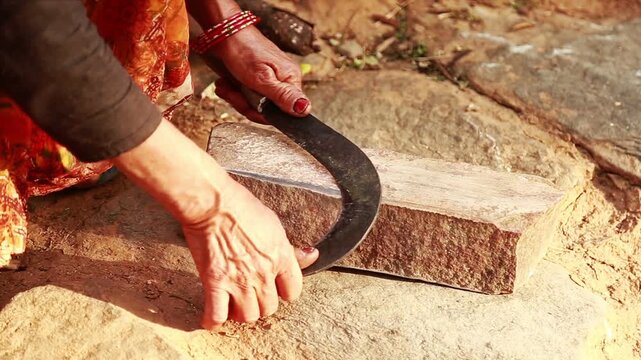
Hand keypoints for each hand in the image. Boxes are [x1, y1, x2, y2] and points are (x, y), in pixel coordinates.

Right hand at [183, 178, 317, 326]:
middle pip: (269, 308)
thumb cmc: (242, 208)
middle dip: (260, 303)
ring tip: (234, 303)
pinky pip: (217, 315)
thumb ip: (291, 248)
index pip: (293, 292)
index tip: (275, 288)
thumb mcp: (275, 225)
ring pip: (247, 316)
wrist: (214, 204)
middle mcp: (264, 273)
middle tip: (251, 294)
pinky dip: (214, 320)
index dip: (284, 292)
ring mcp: (239, 281)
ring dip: (241, 312)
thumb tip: (311, 255)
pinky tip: (214, 317)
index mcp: (281, 257)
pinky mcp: (215, 283)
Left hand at [211, 27, 311, 122]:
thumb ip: (283, 96)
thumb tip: (306, 108)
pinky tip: (226, 84)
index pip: (285, 112)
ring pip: (254, 105)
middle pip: (267, 110)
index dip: (265, 114)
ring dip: (236, 97)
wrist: (223, 32)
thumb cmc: (243, 50)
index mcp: (290, 80)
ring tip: (227, 85)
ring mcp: (268, 81)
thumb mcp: (262, 78)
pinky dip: (232, 93)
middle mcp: (282, 82)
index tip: (250, 106)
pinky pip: (246, 97)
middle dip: (246, 105)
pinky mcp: (255, 81)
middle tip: (235, 92)